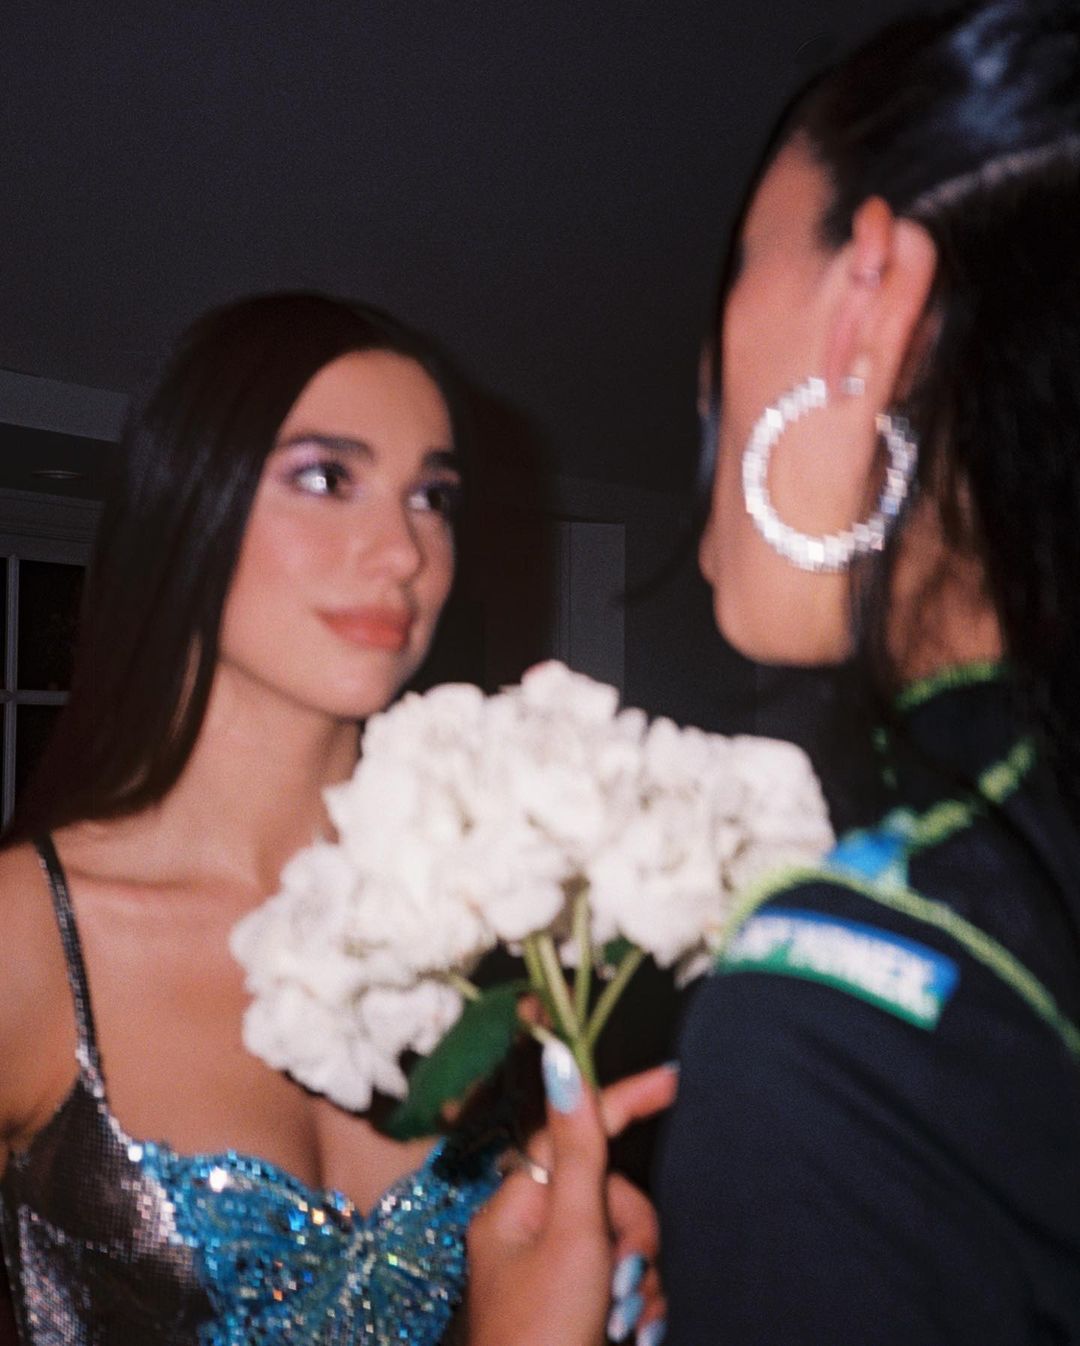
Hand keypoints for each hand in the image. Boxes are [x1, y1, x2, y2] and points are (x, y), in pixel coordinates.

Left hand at [465, 1044, 676, 1345]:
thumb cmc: (545, 1334)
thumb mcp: (573, 1236)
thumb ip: (580, 1151)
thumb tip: (561, 1059)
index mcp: (516, 1206)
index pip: (576, 1130)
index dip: (625, 1101)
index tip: (676, 1079)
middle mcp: (529, 1234)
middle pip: (609, 1194)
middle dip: (634, 1232)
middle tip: (626, 1279)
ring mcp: (553, 1276)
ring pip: (625, 1240)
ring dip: (642, 1277)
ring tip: (627, 1319)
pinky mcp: (577, 1311)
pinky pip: (625, 1280)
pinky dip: (639, 1304)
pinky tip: (631, 1332)